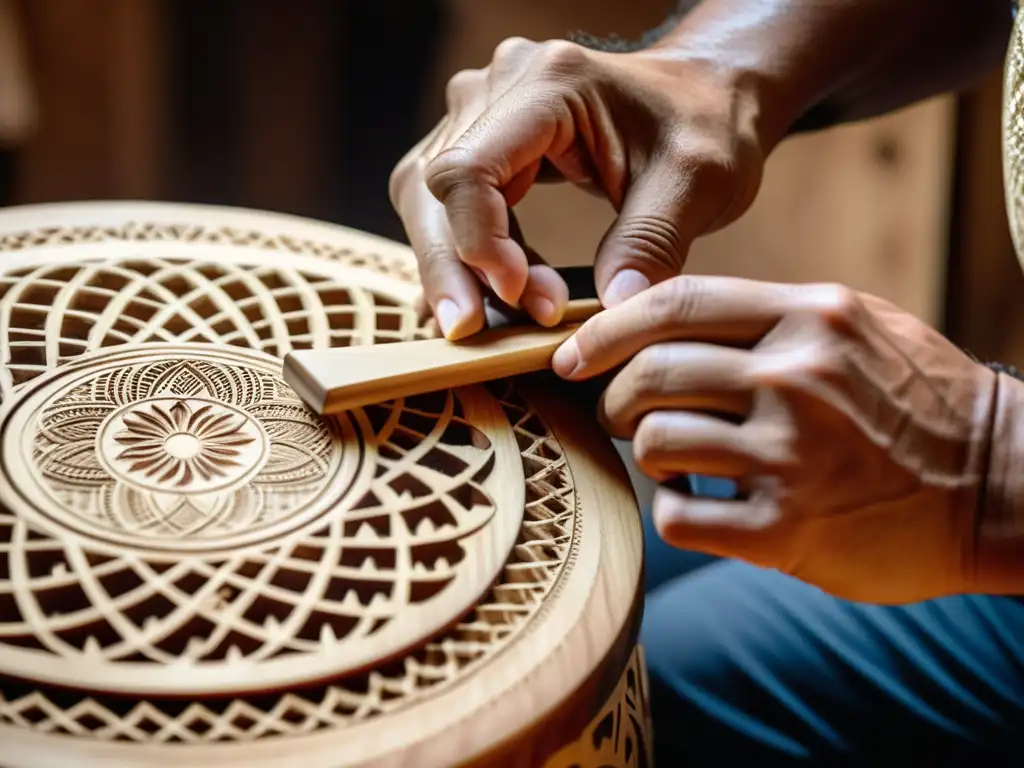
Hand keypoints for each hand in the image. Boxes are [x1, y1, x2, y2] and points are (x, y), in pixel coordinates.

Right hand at [389, 37, 765, 338]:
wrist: (703, 94)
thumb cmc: (704, 124)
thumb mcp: (698, 181)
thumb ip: (651, 242)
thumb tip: (611, 312)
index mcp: (550, 82)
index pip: (469, 169)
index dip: (479, 243)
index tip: (522, 297)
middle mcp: (499, 87)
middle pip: (432, 189)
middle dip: (454, 270)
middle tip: (479, 333)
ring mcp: (482, 111)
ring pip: (429, 203)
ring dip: (460, 269)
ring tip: (515, 316)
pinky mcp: (483, 142)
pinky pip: (449, 208)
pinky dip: (470, 259)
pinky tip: (503, 297)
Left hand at [552, 275, 997, 603]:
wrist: (1002, 485)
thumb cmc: (916, 402)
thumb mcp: (855, 328)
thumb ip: (766, 317)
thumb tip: (660, 318)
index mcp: (808, 317)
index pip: (672, 305)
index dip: (604, 328)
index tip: (571, 351)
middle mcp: (795, 378)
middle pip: (649, 374)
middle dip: (612, 396)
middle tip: (618, 412)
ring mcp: (792, 455)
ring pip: (653, 443)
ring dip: (645, 453)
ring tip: (673, 460)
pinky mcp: (788, 529)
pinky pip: (678, 515)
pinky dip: (673, 510)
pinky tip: (700, 505)